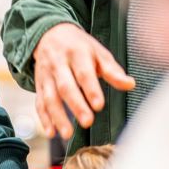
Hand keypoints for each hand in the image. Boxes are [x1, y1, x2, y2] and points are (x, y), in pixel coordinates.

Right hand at [32, 22, 134, 139]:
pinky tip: (50, 133)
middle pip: (65, 86)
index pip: (84, 73)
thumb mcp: (97, 52)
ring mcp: (46, 75)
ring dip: (57, 116)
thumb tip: (130, 84)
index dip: (91, 89)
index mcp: (76, 53)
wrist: (49, 34)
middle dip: (75, 105)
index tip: (99, 106)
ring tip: (67, 134)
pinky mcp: (39, 85)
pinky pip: (39, 102)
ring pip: (49, 97)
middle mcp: (58, 64)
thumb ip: (112, 70)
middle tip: (87, 122)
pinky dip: (43, 118)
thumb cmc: (79, 46)